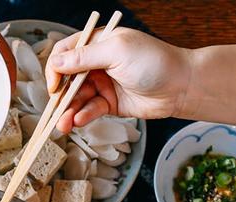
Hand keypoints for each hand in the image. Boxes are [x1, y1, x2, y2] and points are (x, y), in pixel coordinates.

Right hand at [44, 27, 192, 132]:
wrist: (181, 86)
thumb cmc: (154, 61)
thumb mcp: (116, 52)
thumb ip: (84, 57)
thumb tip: (56, 63)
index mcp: (98, 43)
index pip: (65, 53)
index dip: (55, 69)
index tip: (54, 86)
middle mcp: (97, 63)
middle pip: (67, 79)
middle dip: (60, 96)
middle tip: (55, 110)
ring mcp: (103, 84)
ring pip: (76, 98)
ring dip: (68, 111)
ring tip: (63, 125)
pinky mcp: (109, 103)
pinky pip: (89, 110)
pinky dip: (82, 116)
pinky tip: (79, 121)